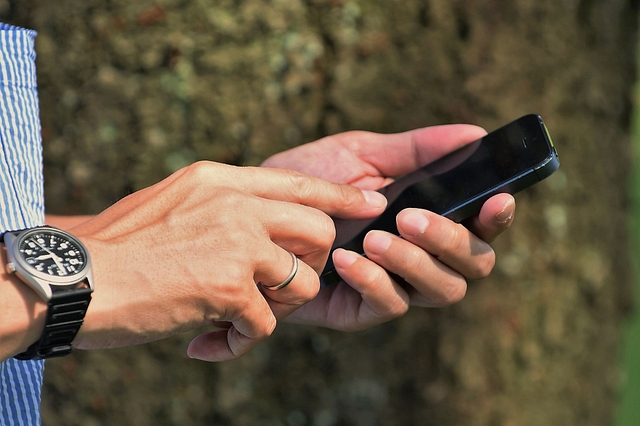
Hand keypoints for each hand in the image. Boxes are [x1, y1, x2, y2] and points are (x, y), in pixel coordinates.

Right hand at [66, 161, 386, 360]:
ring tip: (239, 313)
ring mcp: (236, 243)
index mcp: (220, 179)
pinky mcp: (230, 287)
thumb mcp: (174, 201)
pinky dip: (244, 337)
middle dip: (311, 263)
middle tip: (278, 285)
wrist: (76, 277)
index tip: (371, 202)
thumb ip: (223, 205)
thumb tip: (264, 223)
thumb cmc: (121, 246)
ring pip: (304, 281)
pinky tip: (211, 335)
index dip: (340, 194)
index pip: (298, 181)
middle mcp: (235, 204)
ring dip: (280, 306)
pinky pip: (269, 322)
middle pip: (318, 230)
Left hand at [262, 125, 515, 330]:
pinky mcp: (358, 311)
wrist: (256, 207)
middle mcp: (420, 257)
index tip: (496, 197)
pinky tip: (346, 257)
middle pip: (472, 266)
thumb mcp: (361, 154)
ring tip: (375, 237)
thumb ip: (416, 150)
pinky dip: (374, 280)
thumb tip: (475, 132)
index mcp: (429, 219)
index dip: (497, 218)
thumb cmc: (312, 178)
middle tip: (411, 216)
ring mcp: (393, 285)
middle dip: (451, 241)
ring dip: (414, 262)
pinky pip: (387, 306)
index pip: (481, 227)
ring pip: (441, 290)